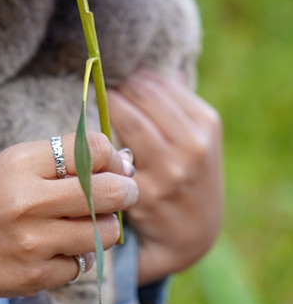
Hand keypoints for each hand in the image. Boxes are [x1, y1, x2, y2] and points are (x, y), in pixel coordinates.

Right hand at [0, 131, 136, 303]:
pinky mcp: (34, 278)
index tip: (114, 162)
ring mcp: (32, 243)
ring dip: (108, 225)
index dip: (112, 155)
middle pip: (108, 192)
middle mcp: (27, 201)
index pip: (92, 151)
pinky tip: (60, 246)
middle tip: (126, 190)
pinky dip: (78, 255)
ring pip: (105, 232)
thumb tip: (122, 160)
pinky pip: (82, 264)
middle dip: (126, 189)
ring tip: (93, 220)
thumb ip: (62, 158)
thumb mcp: (12, 163)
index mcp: (20, 163)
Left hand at [108, 70, 222, 284]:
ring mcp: (170, 170)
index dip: (132, 79)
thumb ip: (179, 100)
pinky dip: (101, 144)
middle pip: (140, 95)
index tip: (121, 83)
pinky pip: (114, 158)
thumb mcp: (199, 136)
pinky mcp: (145, 193)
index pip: (156, 83)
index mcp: (206, 123)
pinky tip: (96, 143)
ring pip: (128, 120)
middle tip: (104, 92)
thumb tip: (155, 68)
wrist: (192, 234)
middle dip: (117, 90)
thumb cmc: (190, 173)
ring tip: (100, 111)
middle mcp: (193, 145)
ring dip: (107, 110)